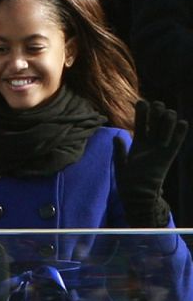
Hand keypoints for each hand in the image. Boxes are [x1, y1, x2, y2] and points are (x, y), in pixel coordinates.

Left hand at [115, 100, 186, 227]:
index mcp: (138, 144)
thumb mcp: (120, 165)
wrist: (138, 197)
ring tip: (164, 116)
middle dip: (157, 112)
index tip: (142, 102)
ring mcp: (160, 150)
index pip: (141, 123)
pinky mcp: (168, 158)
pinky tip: (183, 123)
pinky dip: (180, 133)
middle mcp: (150, 144)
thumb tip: (118, 136)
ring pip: (166, 129)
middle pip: (156, 122)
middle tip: (156, 108)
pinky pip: (176, 143)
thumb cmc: (128, 183)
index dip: (142, 112)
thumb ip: (119, 151)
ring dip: (166, 120)